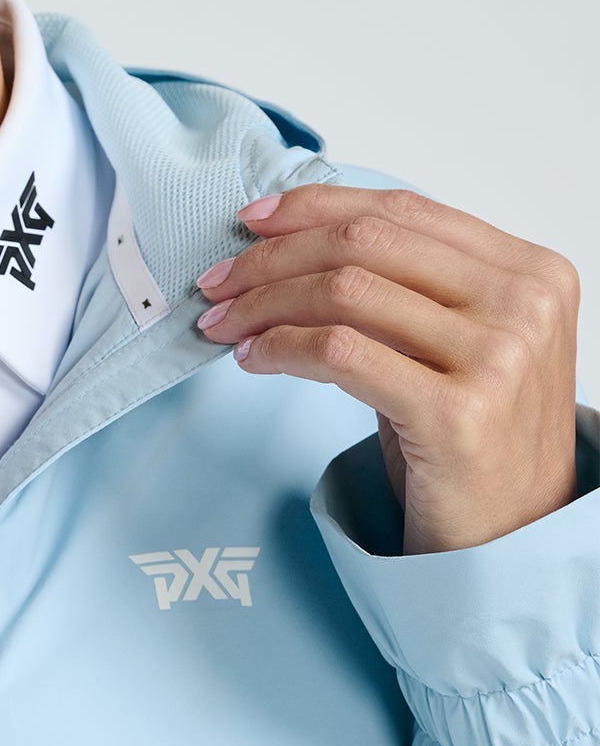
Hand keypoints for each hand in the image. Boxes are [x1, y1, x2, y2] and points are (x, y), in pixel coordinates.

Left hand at [193, 183, 580, 553]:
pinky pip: (341, 354)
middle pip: (367, 244)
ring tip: (222, 325)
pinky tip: (253, 359)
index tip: (251, 223)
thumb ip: (404, 295)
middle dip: (274, 258)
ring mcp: (497, 356)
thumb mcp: (451, 349)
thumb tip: (297, 251)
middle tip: (217, 283)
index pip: (403, 210)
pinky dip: (282, 348)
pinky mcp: (456, 413)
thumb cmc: (468, 446)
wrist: (507, 537)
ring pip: (347, 292)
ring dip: (264, 304)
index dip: (315, 208)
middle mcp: (523, 302)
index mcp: (529, 270)